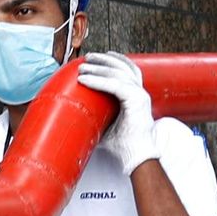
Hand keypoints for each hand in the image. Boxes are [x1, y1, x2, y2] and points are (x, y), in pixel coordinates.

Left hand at [77, 52, 159, 174]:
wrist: (137, 158)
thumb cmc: (125, 145)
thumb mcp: (107, 126)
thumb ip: (97, 116)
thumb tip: (76, 116)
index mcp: (136, 96)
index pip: (128, 70)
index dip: (114, 60)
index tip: (98, 58)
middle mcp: (140, 93)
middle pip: (122, 67)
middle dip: (103, 60)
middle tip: (87, 58)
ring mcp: (140, 96)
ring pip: (117, 73)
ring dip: (98, 68)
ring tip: (82, 68)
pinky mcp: (137, 101)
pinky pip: (115, 85)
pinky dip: (98, 81)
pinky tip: (85, 80)